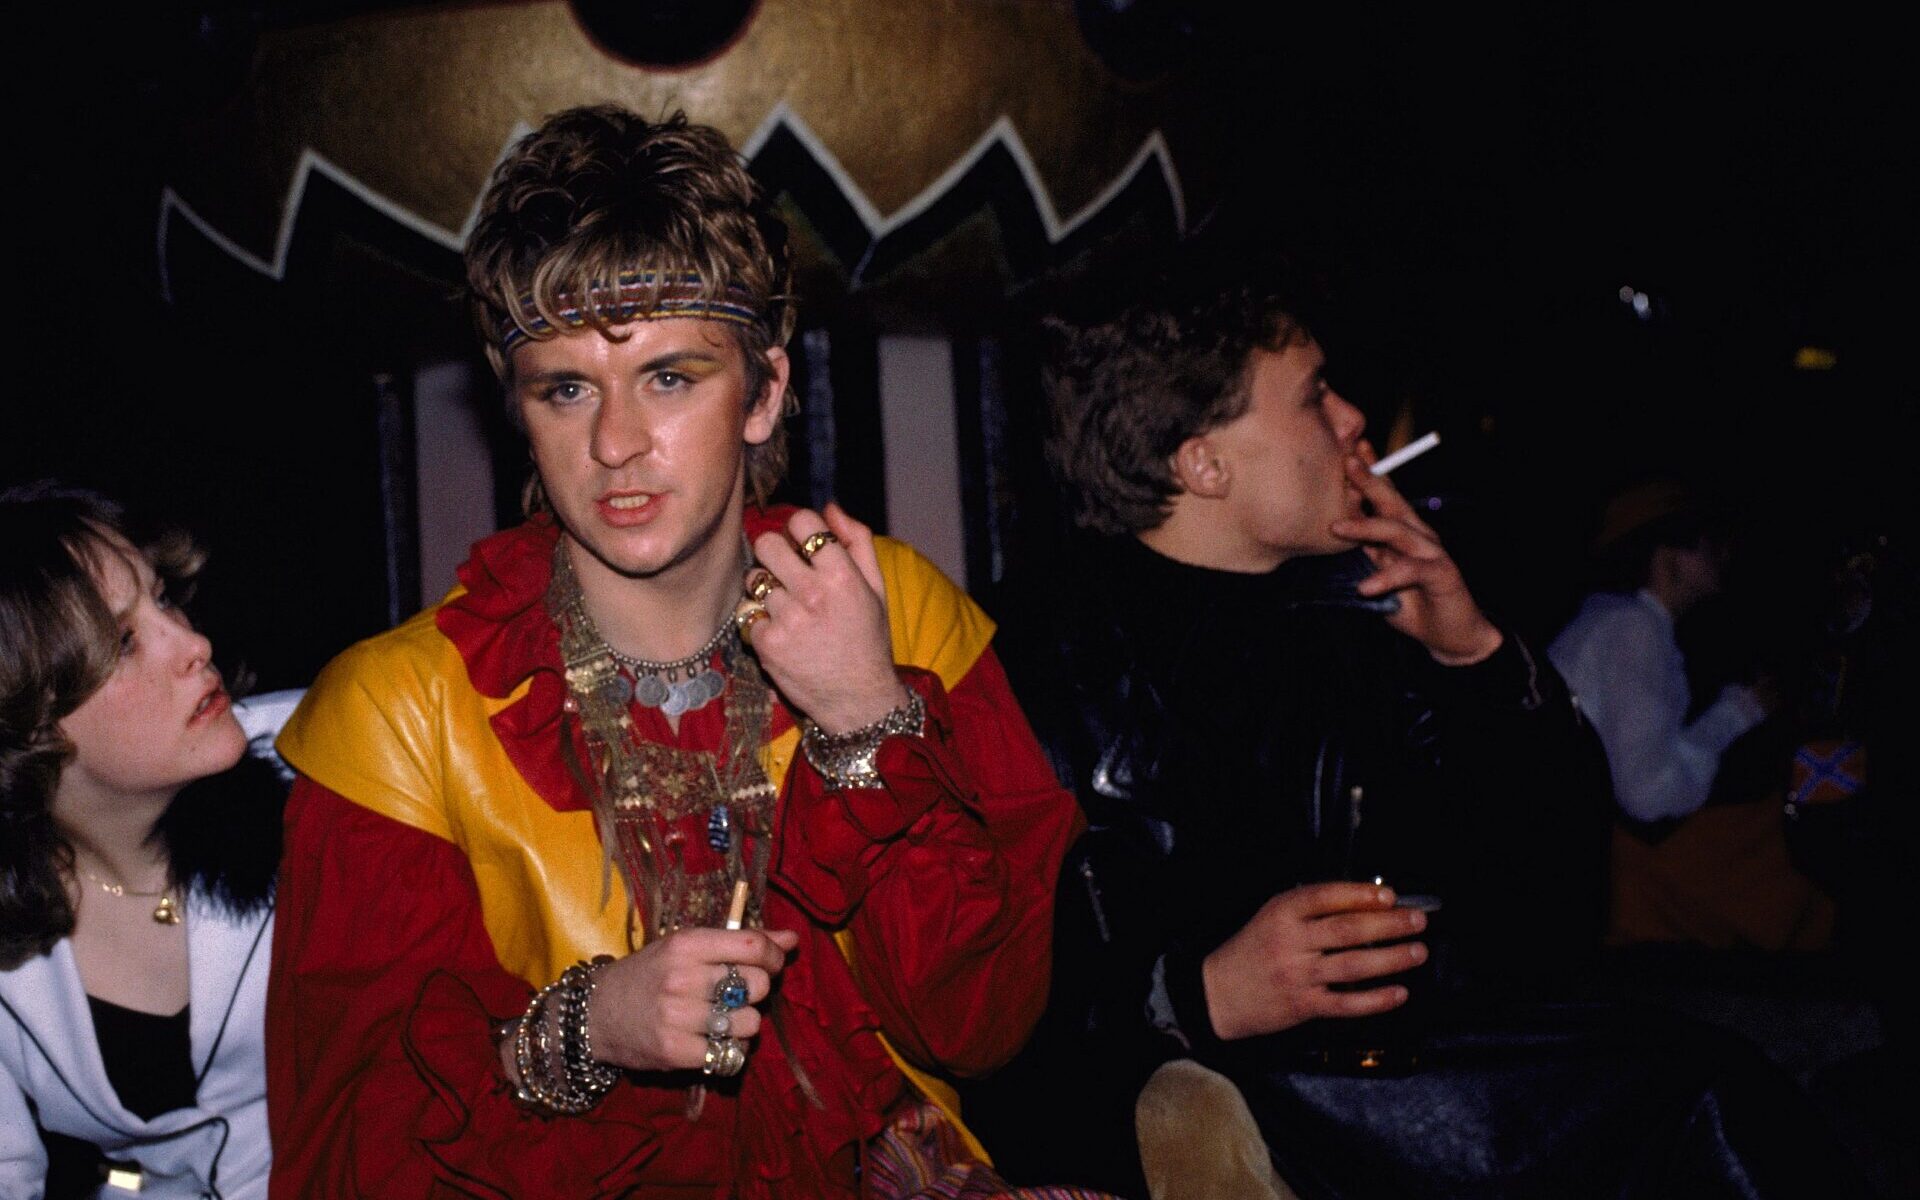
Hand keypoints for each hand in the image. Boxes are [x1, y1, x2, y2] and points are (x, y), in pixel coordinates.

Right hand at [585, 927, 799, 1071]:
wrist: (595, 1014)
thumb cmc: (648, 975)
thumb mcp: (686, 948)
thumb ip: (739, 942)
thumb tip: (792, 938)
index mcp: (686, 944)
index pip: (753, 946)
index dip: (774, 956)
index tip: (772, 964)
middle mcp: (682, 978)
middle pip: (757, 985)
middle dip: (757, 992)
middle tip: (738, 995)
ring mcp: (677, 1016)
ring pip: (750, 1023)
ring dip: (745, 1024)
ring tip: (724, 1020)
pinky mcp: (674, 1051)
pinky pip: (731, 1054)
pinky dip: (730, 1050)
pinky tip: (714, 1041)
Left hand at [747, 503, 910, 732]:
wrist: (858, 699)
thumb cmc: (868, 639)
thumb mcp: (875, 588)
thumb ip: (858, 541)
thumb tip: (830, 507)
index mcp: (842, 574)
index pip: (802, 522)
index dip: (798, 528)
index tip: (802, 543)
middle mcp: (813, 593)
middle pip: (766, 544)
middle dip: (774, 553)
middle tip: (785, 571)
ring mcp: (787, 619)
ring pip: (753, 579)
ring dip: (765, 589)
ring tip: (786, 606)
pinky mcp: (767, 644)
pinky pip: (748, 614)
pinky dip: (760, 622)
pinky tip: (781, 632)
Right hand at [1202, 882, 1425, 1040]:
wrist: (1218, 993)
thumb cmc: (1252, 950)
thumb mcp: (1272, 916)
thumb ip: (1310, 908)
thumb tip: (1366, 903)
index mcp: (1282, 913)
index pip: (1327, 897)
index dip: (1362, 895)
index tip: (1392, 896)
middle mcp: (1290, 942)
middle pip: (1348, 930)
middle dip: (1389, 924)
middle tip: (1417, 921)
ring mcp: (1298, 976)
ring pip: (1354, 965)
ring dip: (1391, 959)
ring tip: (1417, 951)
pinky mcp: (1304, 1006)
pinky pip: (1347, 1003)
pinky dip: (1376, 999)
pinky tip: (1398, 993)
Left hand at [1330, 443, 1502, 665]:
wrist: (1452, 634)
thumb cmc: (1413, 603)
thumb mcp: (1381, 576)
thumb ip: (1365, 555)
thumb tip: (1333, 536)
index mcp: (1403, 531)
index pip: (1383, 498)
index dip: (1367, 474)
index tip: (1346, 451)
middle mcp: (1418, 534)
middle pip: (1391, 502)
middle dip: (1368, 481)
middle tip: (1346, 462)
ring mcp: (1432, 551)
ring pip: (1397, 531)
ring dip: (1365, 528)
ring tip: (1336, 528)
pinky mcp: (1442, 574)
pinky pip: (1411, 570)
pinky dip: (1388, 577)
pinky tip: (1366, 586)